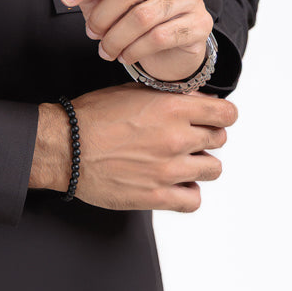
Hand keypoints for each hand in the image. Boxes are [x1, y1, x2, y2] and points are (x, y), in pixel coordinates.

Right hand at [30, 84, 236, 211]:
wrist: (66, 147)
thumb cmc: (92, 117)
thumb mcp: (130, 90)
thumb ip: (165, 95)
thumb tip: (190, 99)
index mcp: (172, 108)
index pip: (225, 113)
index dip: (222, 114)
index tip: (215, 116)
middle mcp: (176, 138)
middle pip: (219, 139)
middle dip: (207, 135)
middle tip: (190, 136)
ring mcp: (170, 170)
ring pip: (213, 169)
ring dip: (200, 163)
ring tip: (180, 160)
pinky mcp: (158, 196)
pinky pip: (194, 199)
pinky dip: (188, 192)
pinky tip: (174, 183)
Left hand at [59, 0, 212, 82]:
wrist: (175, 38)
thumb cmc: (135, 9)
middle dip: (101, 17)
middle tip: (90, 33)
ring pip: (142, 17)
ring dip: (116, 39)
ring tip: (105, 51)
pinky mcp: (199, 22)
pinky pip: (159, 38)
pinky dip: (135, 50)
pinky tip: (125, 56)